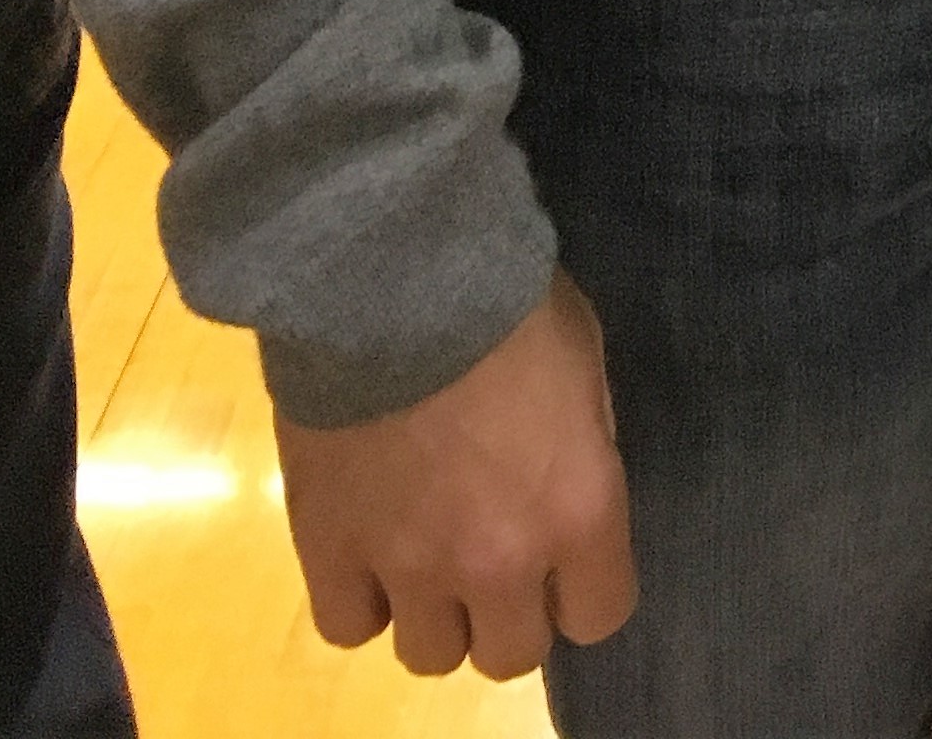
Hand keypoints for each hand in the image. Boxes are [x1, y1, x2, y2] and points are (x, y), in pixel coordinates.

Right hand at [275, 274, 636, 683]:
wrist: (397, 276)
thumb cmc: (509, 301)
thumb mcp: (585, 361)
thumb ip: (580, 445)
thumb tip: (563, 484)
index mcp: (579, 511)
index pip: (600, 615)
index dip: (583, 589)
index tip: (566, 557)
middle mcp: (501, 562)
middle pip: (510, 656)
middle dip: (507, 611)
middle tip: (492, 556)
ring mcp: (411, 566)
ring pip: (430, 656)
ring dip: (433, 611)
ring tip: (424, 552)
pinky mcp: (331, 553)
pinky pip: (347, 627)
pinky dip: (359, 598)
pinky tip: (365, 551)